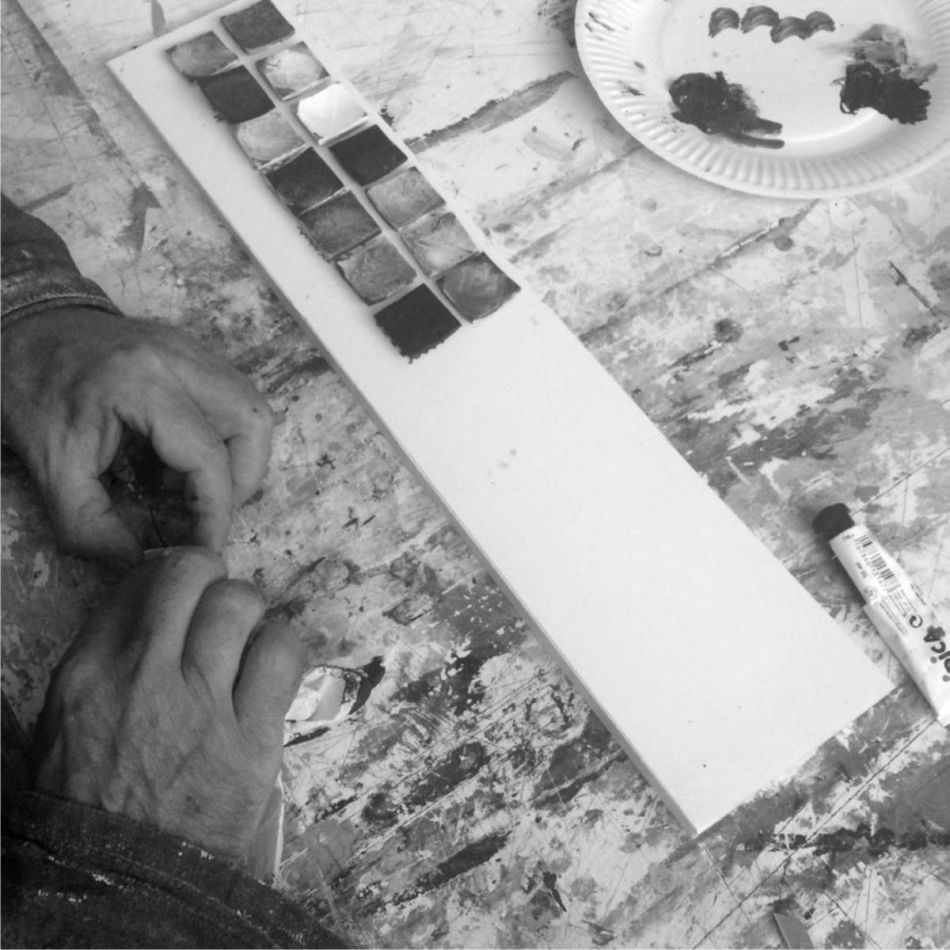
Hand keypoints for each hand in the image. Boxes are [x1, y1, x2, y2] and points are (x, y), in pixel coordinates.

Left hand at [0, 307, 273, 566]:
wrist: (18, 327)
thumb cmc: (28, 389)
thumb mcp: (49, 467)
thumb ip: (91, 525)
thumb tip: (137, 562)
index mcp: (139, 383)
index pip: (207, 454)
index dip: (214, 511)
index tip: (204, 547)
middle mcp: (178, 359)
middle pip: (253, 421)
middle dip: (241, 479)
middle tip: (206, 509)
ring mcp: (191, 349)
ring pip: (253, 406)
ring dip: (239, 456)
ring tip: (193, 483)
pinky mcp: (193, 352)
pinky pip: (233, 396)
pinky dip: (223, 434)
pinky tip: (182, 455)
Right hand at [31, 547, 302, 864]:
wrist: (123, 881)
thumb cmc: (92, 798)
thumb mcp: (70, 718)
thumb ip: (108, 653)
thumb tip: (153, 602)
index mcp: (92, 670)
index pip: (143, 580)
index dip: (171, 574)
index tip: (184, 587)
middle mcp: (146, 675)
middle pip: (194, 575)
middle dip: (211, 577)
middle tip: (216, 602)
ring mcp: (203, 705)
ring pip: (241, 604)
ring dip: (248, 612)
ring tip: (244, 638)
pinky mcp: (252, 738)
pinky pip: (282, 655)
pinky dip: (280, 648)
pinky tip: (269, 666)